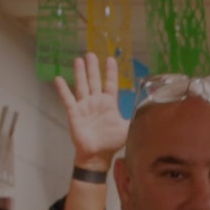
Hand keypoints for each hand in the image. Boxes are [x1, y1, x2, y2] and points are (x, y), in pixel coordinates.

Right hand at [54, 52, 129, 171]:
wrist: (97, 155)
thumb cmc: (112, 143)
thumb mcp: (127, 128)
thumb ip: (136, 117)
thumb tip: (151, 111)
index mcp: (109, 104)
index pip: (110, 84)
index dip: (111, 72)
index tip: (111, 59)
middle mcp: (96, 102)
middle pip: (94, 80)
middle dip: (93, 68)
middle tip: (91, 53)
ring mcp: (84, 106)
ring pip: (82, 85)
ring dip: (80, 73)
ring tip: (78, 60)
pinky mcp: (74, 113)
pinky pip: (67, 99)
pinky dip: (63, 89)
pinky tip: (58, 79)